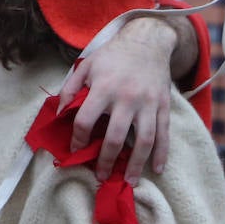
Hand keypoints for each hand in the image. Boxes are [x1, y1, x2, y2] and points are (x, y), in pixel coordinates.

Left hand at [60, 17, 177, 183]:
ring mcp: (148, 103)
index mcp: (104, 87)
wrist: (148, 41)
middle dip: (105, 160)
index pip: (86, 120)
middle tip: (100, 176)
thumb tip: (60, 112)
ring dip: (135, 165)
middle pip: (115, 137)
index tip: (75, 149)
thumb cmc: (113, 55)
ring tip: (129, 182)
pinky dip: (162, 153)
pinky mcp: (163, 106)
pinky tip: (156, 169)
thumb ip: (71, 88)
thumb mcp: (87, 65)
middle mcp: (127, 98)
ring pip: (144, 140)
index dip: (77, 138)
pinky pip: (164, 134)